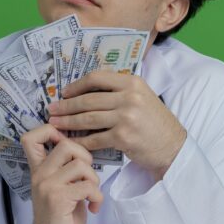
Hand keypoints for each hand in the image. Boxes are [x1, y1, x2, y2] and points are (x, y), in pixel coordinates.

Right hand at [11, 124, 102, 223]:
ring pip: (81, 165)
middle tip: (87, 177)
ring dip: (94, 181)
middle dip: (86, 158)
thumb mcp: (63, 189)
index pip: (31, 136)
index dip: (52, 131)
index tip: (67, 146)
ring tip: (91, 196)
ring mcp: (47, 186)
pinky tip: (93, 208)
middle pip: (66, 144)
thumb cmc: (61, 220)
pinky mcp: (57, 199)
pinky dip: (97, 197)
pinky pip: (87, 186)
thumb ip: (67, 170)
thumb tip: (85, 151)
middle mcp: (39, 174)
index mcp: (38, 170)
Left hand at [48, 71, 186, 180]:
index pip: (97, 77)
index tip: (64, 92)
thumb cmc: (155, 122)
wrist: (172, 146)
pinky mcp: (123, 137)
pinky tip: (70, 141)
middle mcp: (129, 97)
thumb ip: (120, 90)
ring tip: (55, 124)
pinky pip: (94, 138)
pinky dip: (80, 140)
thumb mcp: (142, 96)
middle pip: (88, 99)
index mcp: (132, 82)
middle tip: (51, 109)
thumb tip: (87, 90)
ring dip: (68, 121)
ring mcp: (126, 117)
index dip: (77, 85)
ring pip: (88, 118)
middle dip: (66, 105)